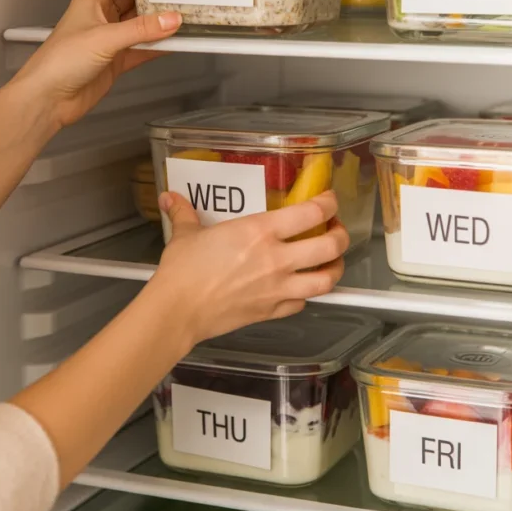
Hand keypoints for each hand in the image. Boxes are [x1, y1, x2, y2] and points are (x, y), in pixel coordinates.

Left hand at [13, 0, 181, 128]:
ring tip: (183, 12)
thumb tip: (171, 20)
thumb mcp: (104, 38)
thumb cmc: (60, 61)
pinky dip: (157, 46)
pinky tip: (173, 43)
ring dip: (158, 20)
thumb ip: (141, 29)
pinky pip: (142, 48)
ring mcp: (109, 39)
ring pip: (140, 23)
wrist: (49, 98)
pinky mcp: (115, 60)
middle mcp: (101, 16)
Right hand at [147, 190, 348, 347]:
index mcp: (260, 231)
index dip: (328, 203)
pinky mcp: (272, 311)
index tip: (328, 200)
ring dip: (335, 268)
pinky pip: (302, 303)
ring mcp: (278, 288)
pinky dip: (306, 295)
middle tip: (334, 229)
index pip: (312, 213)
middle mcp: (277, 259)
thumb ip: (184, 212)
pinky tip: (298, 288)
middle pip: (331, 246)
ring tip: (330, 261)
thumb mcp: (185, 234)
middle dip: (341, 235)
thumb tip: (170, 199)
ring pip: (327, 280)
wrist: (177, 311)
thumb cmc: (182, 271)